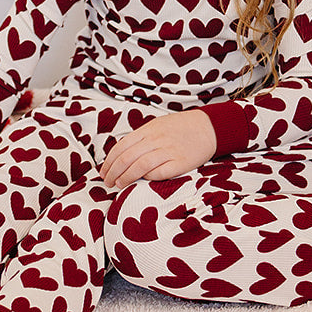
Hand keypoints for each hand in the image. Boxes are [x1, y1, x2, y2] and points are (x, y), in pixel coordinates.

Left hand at [100, 109, 216, 188]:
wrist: (208, 127)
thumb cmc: (180, 128)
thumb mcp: (157, 126)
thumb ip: (141, 138)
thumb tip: (121, 154)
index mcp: (148, 130)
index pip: (121, 146)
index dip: (109, 161)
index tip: (103, 172)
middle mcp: (156, 139)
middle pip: (127, 158)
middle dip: (113, 172)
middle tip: (107, 182)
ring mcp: (168, 151)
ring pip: (140, 166)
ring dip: (126, 178)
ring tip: (119, 185)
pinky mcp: (180, 163)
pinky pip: (159, 173)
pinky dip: (147, 178)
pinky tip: (142, 182)